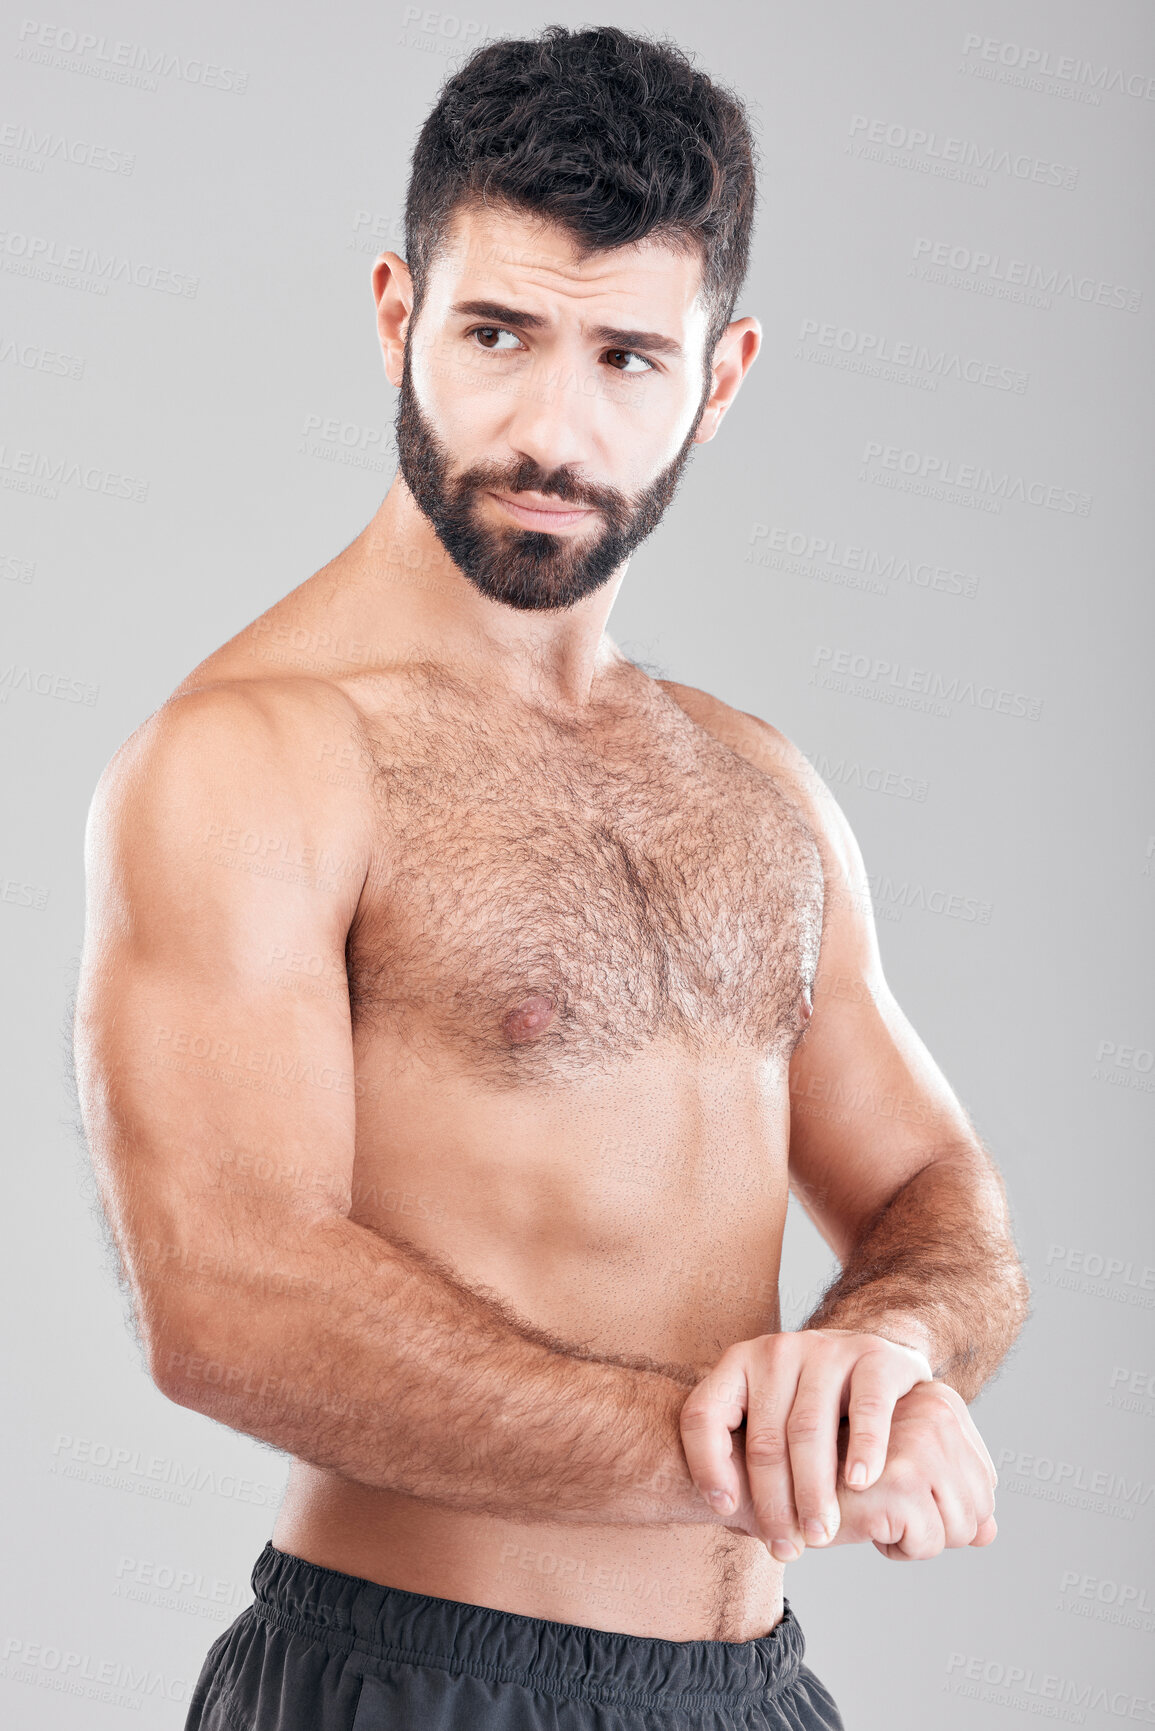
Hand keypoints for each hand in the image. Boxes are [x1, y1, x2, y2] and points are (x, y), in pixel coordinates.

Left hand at [679, 1327, 931, 1556]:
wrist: (879, 1365)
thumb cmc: (816, 1409)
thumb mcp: (773, 1419)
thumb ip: (748, 1455)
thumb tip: (729, 1516)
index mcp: (738, 1364)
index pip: (703, 1414)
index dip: (707, 1466)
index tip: (726, 1510)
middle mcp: (776, 1352)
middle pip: (763, 1438)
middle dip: (773, 1502)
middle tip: (785, 1549)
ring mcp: (825, 1350)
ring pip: (808, 1429)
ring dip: (813, 1490)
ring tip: (819, 1533)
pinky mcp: (874, 1356)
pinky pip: (864, 1409)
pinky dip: (863, 1449)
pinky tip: (861, 1483)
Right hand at [828, 1380, 997, 1558]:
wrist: (780, 1476)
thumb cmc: (840, 1475)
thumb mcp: (907, 1480)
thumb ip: (952, 1496)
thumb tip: (990, 1534)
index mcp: (942, 1402)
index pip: (986, 1484)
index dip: (952, 1512)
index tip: (908, 1499)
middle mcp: (936, 1410)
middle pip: (981, 1508)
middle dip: (939, 1530)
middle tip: (891, 1511)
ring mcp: (922, 1439)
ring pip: (961, 1528)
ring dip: (916, 1539)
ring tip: (874, 1512)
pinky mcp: (902, 1477)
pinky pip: (929, 1544)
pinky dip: (898, 1549)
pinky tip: (863, 1521)